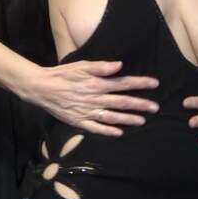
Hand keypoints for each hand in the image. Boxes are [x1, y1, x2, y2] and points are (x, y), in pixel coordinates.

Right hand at [30, 60, 158, 135]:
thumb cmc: (63, 74)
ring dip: (128, 119)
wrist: (42, 88)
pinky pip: (96, 128)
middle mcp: (95, 98)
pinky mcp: (79, 121)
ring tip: (142, 121)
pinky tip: (119, 133)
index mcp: (97, 83)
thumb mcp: (82, 65)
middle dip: (140, 104)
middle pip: (122, 102)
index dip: (140, 83)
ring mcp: (88, 111)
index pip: (123, 83)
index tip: (155, 84)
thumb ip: (101, 67)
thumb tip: (120, 65)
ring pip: (112, 117)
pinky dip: (108, 131)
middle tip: (156, 107)